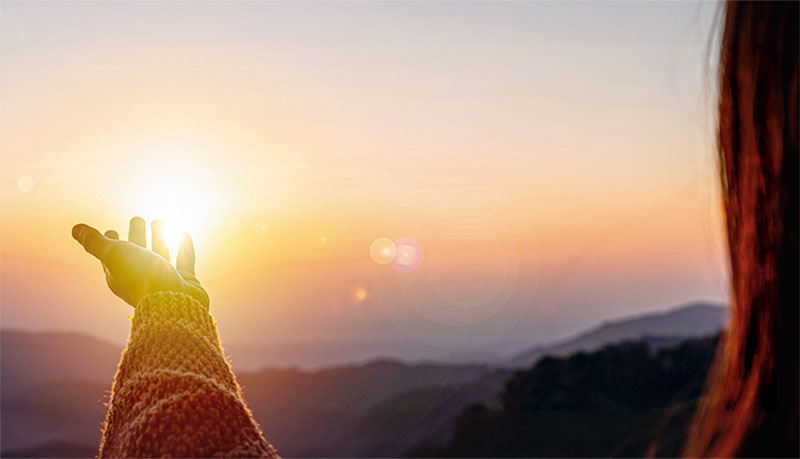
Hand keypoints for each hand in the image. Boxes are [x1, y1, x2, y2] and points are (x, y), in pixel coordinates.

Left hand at [72, 217, 208, 308]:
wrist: (173, 304)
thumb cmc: (141, 278)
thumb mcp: (115, 255)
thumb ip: (96, 242)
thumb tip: (75, 229)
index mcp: (121, 275)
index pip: (112, 256)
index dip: (110, 242)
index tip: (110, 230)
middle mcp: (142, 277)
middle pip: (137, 252)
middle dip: (136, 235)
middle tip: (137, 218)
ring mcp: (164, 279)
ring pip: (160, 254)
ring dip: (159, 237)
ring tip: (160, 220)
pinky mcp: (185, 281)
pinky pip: (184, 260)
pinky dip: (184, 247)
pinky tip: (184, 234)